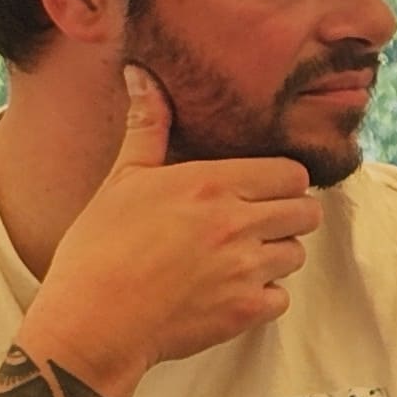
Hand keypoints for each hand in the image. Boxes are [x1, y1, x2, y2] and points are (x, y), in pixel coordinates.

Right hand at [15, 69, 320, 396]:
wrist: (89, 321)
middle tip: (253, 223)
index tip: (259, 190)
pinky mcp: (246, 310)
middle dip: (287, 216)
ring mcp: (246, 269)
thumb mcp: (122, 180)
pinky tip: (225, 291)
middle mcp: (237, 223)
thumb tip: (142, 74)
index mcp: (211, 184)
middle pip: (307, 212)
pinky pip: (281, 297)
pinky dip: (262, 297)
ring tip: (233, 258)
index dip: (282, 181)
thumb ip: (148, 127)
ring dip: (274, 255)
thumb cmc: (99, 248)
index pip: (293, 173)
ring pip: (296, 254)